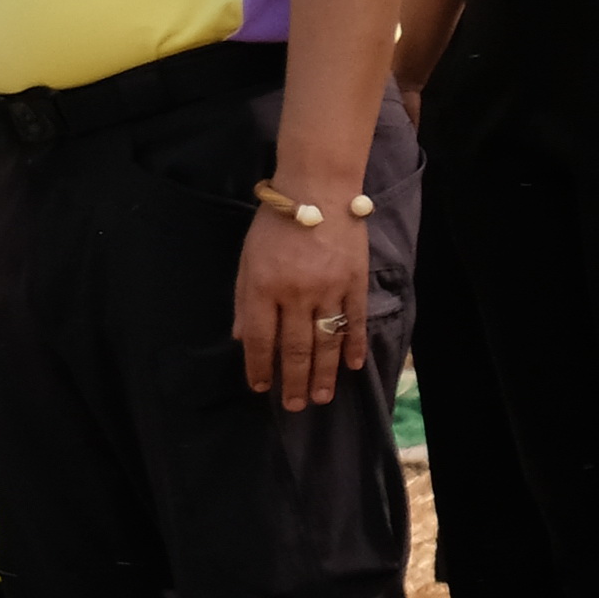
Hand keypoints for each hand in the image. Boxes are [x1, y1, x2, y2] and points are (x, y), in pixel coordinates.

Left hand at [236, 198, 369, 411]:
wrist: (317, 191)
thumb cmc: (274, 226)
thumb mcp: (246, 260)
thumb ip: (244, 301)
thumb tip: (242, 339)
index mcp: (263, 288)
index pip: (261, 339)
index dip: (260, 367)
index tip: (259, 388)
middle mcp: (296, 294)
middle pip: (296, 348)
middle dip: (295, 381)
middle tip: (296, 406)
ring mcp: (329, 289)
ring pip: (327, 342)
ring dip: (325, 374)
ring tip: (322, 397)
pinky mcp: (354, 282)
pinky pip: (355, 322)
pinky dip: (354, 347)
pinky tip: (352, 367)